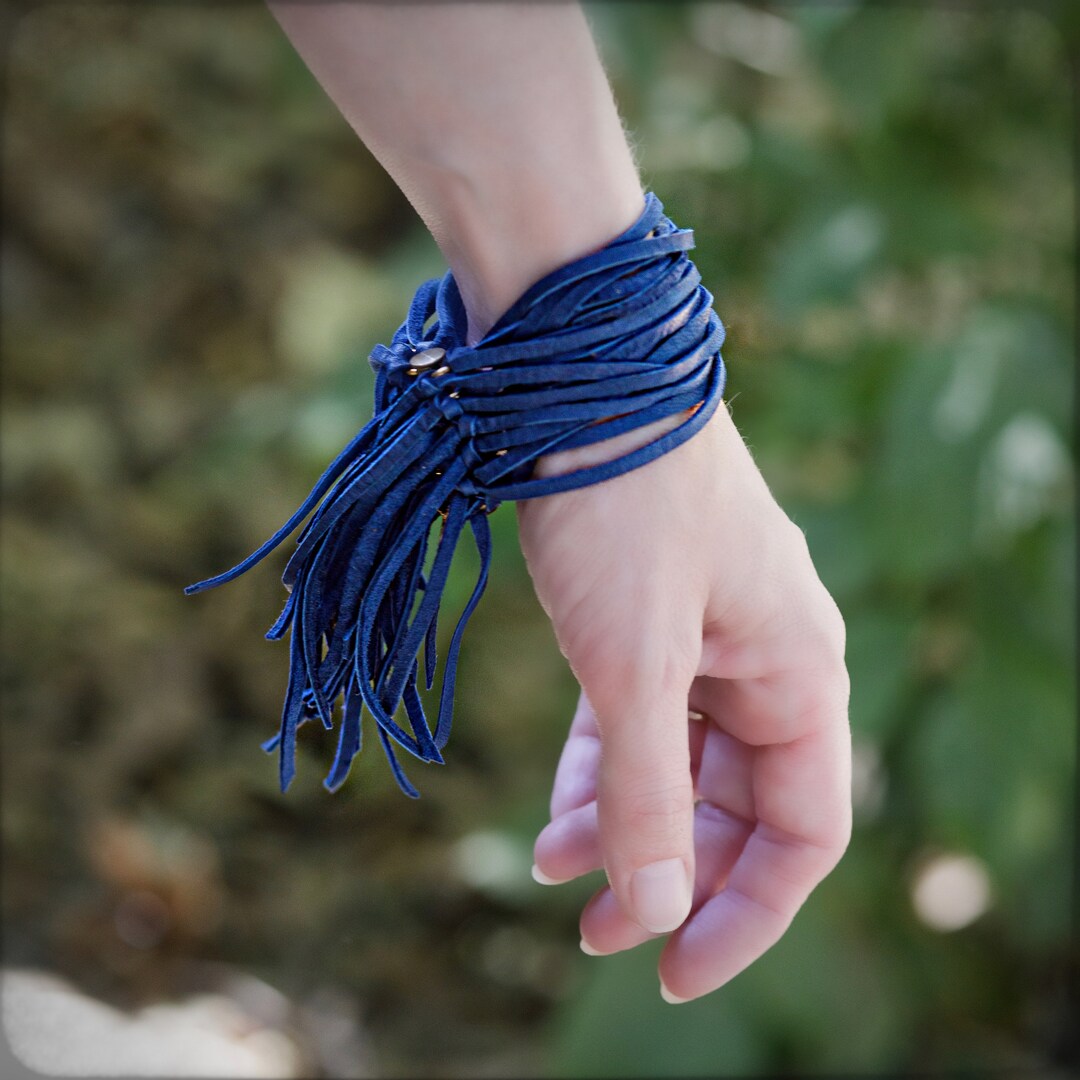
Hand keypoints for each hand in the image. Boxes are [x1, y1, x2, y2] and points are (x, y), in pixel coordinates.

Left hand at [516, 402, 851, 1002]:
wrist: (572, 377)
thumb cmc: (622, 506)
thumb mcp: (632, 662)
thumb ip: (648, 789)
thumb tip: (652, 906)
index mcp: (798, 671)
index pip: (803, 832)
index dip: (745, 914)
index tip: (668, 970)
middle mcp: (763, 657)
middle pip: (734, 804)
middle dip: (668, 874)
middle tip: (591, 930)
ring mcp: (704, 634)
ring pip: (678, 763)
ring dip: (626, 824)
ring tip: (554, 871)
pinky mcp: (647, 613)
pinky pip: (637, 716)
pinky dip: (600, 767)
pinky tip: (554, 815)